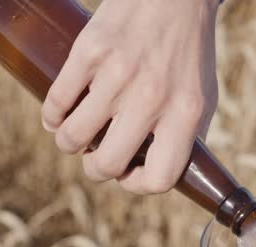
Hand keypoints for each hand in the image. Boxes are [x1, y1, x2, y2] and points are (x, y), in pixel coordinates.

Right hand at [41, 0, 219, 193]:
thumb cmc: (188, 54)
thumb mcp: (203, 99)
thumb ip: (187, 140)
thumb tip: (160, 174)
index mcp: (185, 114)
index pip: (160, 178)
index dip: (138, 186)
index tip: (128, 174)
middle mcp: (152, 97)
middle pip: (108, 164)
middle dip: (95, 171)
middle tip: (95, 159)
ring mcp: (118, 74)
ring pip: (73, 137)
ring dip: (68, 145)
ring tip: (74, 137)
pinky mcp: (90, 51)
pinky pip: (57, 102)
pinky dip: (52, 117)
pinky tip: (57, 117)